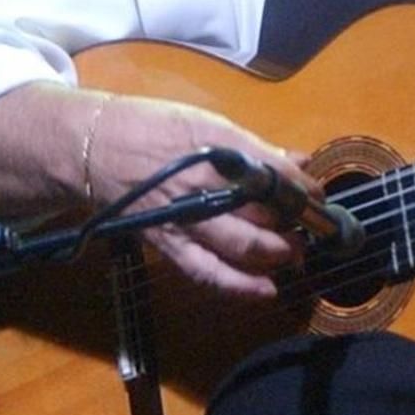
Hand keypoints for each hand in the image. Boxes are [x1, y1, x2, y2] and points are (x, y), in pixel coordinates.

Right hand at [83, 93, 314, 299]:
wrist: (94, 147)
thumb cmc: (154, 128)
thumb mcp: (208, 124)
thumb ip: (256, 148)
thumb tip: (299, 160)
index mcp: (216, 145)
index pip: (274, 171)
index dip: (304, 187)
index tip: (319, 195)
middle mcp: (203, 182)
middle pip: (264, 211)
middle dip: (295, 223)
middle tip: (311, 228)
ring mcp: (185, 217)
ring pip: (242, 244)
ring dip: (276, 253)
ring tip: (294, 255)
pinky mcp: (169, 243)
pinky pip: (208, 272)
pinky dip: (240, 285)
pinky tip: (266, 290)